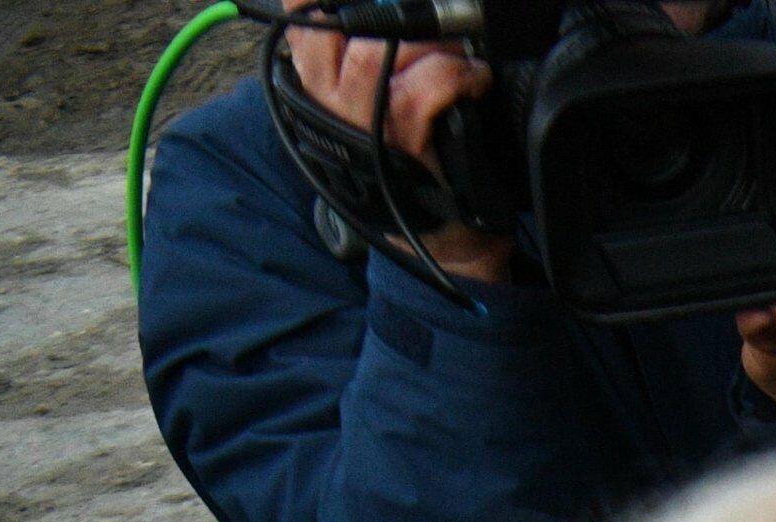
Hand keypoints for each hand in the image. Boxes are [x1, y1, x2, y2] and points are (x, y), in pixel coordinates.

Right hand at [280, 32, 508, 281]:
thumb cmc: (407, 173)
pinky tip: (475, 81)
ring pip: (382, 50)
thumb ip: (357, 68)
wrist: (441, 243)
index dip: (313, 1)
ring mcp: (362, 119)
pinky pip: (430, 80)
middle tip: (431, 39)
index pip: (300, 23)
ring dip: (429, 47)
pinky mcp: (403, 134)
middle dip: (393, 23)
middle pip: (342, 28)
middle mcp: (327, 101)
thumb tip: (382, 16)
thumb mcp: (367, 118)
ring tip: (455, 63)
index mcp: (313, 89)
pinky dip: (459, 73)